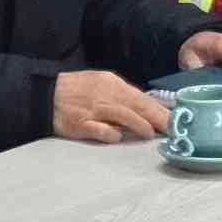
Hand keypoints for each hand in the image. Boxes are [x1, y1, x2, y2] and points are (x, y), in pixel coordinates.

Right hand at [50, 70, 172, 143]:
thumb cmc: (77, 90)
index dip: (159, 110)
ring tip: (150, 134)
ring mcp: (94, 110)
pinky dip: (112, 134)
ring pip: (124, 116)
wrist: (46, 94)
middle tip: (172, 129)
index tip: (175, 119)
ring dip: (140, 126)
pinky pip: (101, 130)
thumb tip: (147, 109)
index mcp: (112, 83)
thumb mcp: (102, 84)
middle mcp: (106, 95)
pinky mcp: (81, 124)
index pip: (141, 97)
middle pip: (138, 106)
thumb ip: (123, 97)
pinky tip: (118, 138)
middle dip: (157, 118)